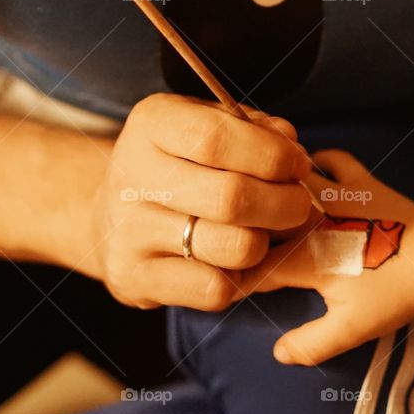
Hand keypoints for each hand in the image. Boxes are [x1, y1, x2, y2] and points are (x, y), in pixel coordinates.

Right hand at [89, 93, 311, 309]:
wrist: (114, 215)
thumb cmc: (182, 165)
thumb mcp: (212, 127)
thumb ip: (257, 131)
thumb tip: (293, 150)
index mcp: (152, 124)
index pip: (215, 139)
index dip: (271, 155)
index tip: (298, 165)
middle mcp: (132, 175)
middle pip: (231, 198)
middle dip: (285, 203)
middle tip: (299, 205)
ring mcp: (129, 231)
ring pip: (233, 247)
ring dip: (267, 242)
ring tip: (266, 232)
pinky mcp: (133, 277)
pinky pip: (215, 288)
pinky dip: (241, 278)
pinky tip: (236, 262)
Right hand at [243, 150, 413, 365]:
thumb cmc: (394, 292)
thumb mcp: (351, 329)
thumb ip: (309, 344)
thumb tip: (277, 353)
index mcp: (302, 256)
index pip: (253, 269)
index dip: (233, 280)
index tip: (219, 285)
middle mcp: (309, 219)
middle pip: (260, 217)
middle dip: (242, 228)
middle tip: (233, 238)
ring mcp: (335, 195)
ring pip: (287, 180)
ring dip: (270, 189)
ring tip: (258, 197)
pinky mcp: (360, 181)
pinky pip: (332, 159)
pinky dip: (317, 159)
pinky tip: (308, 167)